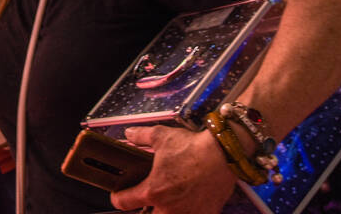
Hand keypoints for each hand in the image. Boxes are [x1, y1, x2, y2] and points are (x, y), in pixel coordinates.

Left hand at [111, 126, 235, 213]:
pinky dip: (187, 212)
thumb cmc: (193, 148)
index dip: (117, 197)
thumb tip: (129, 134)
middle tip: (145, 201)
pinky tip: (187, 204)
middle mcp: (168, 208)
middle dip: (143, 210)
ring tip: (166, 203)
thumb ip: (140, 136)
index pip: (124, 202)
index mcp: (153, 191)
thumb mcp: (160, 136)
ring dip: (164, 212)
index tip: (118, 195)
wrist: (223, 155)